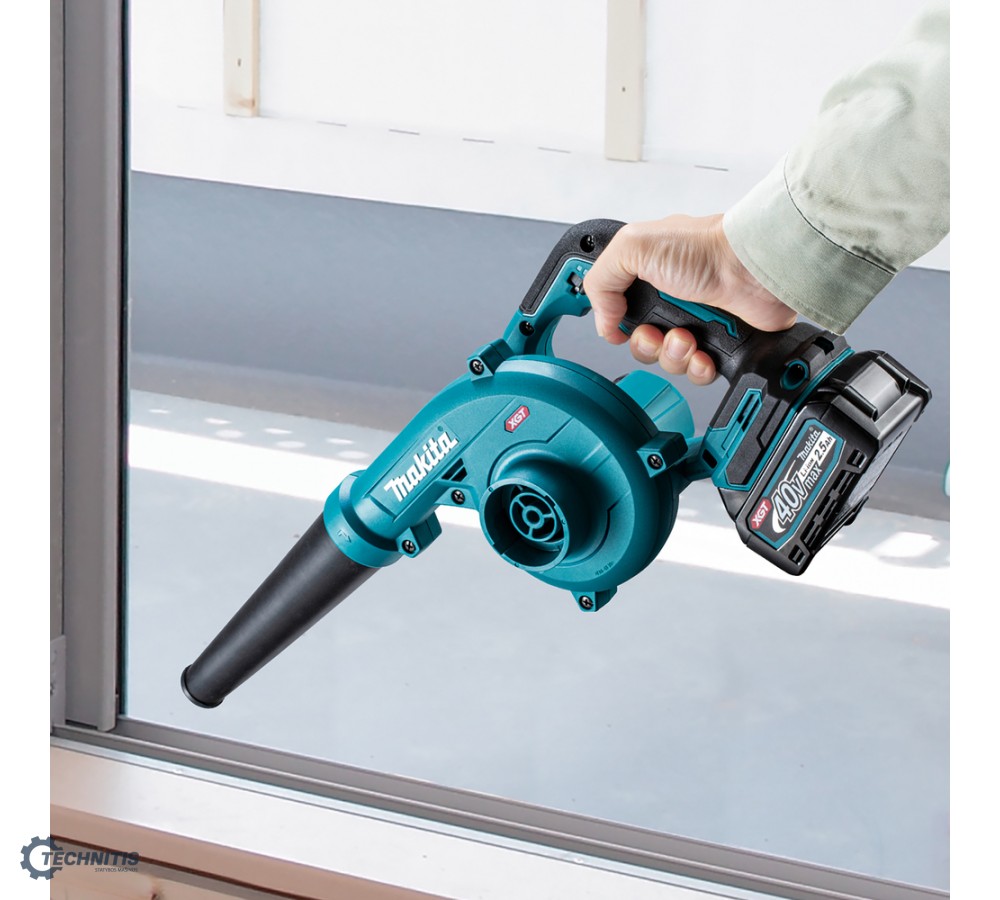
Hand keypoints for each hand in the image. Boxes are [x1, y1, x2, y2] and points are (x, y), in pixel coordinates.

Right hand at [582, 214, 795, 383]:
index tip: (618, 325)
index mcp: (646, 276)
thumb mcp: (634, 246)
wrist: (753, 270)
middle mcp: (669, 300)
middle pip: (639, 342)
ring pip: (666, 361)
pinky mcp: (718, 343)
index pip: (616, 311)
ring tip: (688, 338)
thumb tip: (603, 321)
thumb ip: (601, 280)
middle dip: (646, 344)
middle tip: (660, 332)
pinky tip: (704, 354)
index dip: (614, 323)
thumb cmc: (706, 250)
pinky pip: (696, 372)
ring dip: (673, 356)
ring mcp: (694, 322)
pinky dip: (698, 368)